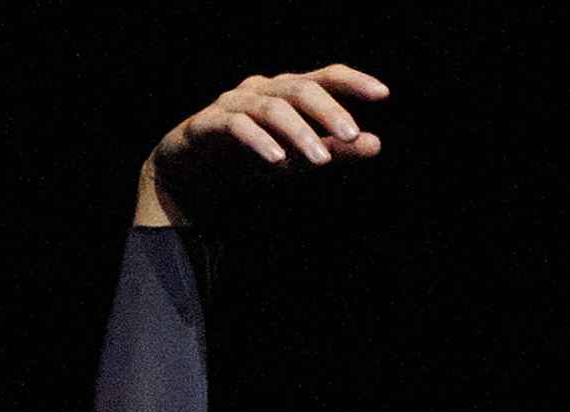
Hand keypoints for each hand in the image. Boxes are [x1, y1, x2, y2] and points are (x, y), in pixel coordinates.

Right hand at [139, 66, 386, 227]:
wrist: (187, 178)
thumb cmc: (245, 162)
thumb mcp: (295, 160)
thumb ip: (332, 152)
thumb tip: (376, 144)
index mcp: (285, 91)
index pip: (326, 76)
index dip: (354, 82)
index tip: (382, 95)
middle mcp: (261, 89)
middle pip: (302, 89)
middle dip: (329, 112)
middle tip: (352, 136)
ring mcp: (232, 103)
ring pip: (272, 108)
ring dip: (299, 133)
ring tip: (319, 160)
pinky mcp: (206, 123)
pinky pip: (236, 126)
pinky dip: (259, 142)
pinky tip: (277, 161)